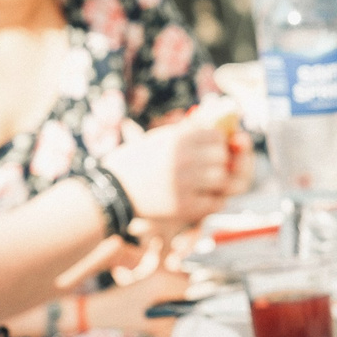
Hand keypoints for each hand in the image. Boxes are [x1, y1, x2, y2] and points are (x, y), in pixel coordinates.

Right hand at [102, 109, 245, 226]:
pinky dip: (214, 199)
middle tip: (208, 167)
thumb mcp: (160, 138)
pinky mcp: (184, 206)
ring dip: (218, 181)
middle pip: (222, 157)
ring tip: (205, 182)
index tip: (210, 148)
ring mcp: (184, 184)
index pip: (217, 136)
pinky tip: (203, 196)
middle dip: (218, 161)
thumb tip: (221, 130)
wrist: (113, 190)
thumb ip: (188, 132)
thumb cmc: (139, 161)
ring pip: (222, 178)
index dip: (217, 142)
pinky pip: (216, 202)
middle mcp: (182, 159)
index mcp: (177, 139)